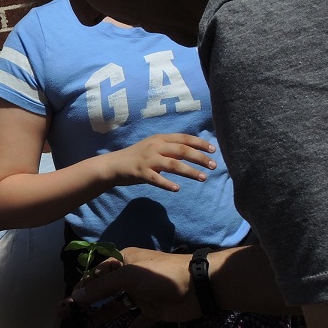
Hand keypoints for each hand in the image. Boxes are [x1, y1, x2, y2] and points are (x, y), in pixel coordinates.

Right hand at [71, 247, 197, 327]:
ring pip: (116, 308)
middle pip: (103, 291)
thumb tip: (75, 297)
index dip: (80, 287)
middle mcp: (129, 277)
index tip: (66, 303)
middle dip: (86, 303)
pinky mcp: (153, 312)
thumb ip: (102, 287)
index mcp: (123, 261)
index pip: (96, 274)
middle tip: (66, 317)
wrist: (199, 286)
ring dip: (102, 317)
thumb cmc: (160, 274)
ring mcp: (141, 295)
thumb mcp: (128, 276)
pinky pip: (136, 325)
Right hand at [97, 133, 214, 191]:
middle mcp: (155, 146)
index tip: (213, 150)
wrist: (114, 165)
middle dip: (200, 158)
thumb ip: (170, 149)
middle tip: (213, 165)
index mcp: (160, 138)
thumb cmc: (136, 157)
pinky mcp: (141, 173)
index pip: (184, 138)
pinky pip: (156, 179)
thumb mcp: (153, 147)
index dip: (200, 143)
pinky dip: (167, 184)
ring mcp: (148, 160)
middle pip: (182, 150)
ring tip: (203, 178)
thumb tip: (191, 153)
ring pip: (173, 165)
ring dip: (190, 171)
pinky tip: (177, 189)